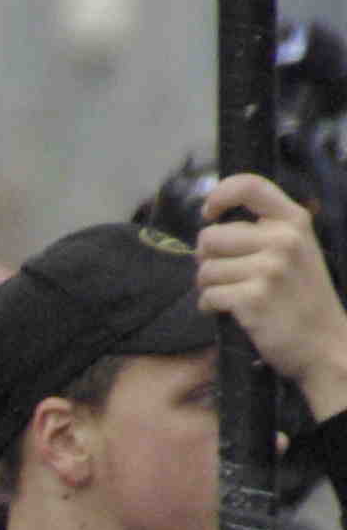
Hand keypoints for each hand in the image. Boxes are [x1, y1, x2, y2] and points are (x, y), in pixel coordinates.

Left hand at [200, 173, 346, 419]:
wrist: (325, 344)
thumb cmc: (302, 297)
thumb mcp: (297, 251)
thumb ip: (265, 231)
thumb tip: (211, 223)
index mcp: (294, 221)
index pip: (248, 185)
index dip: (219, 196)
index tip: (208, 214)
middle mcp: (283, 239)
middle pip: (209, 237)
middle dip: (208, 260)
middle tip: (228, 276)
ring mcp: (270, 269)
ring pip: (204, 270)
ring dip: (210, 286)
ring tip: (234, 296)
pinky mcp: (254, 298)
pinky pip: (207, 296)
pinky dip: (210, 307)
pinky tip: (230, 313)